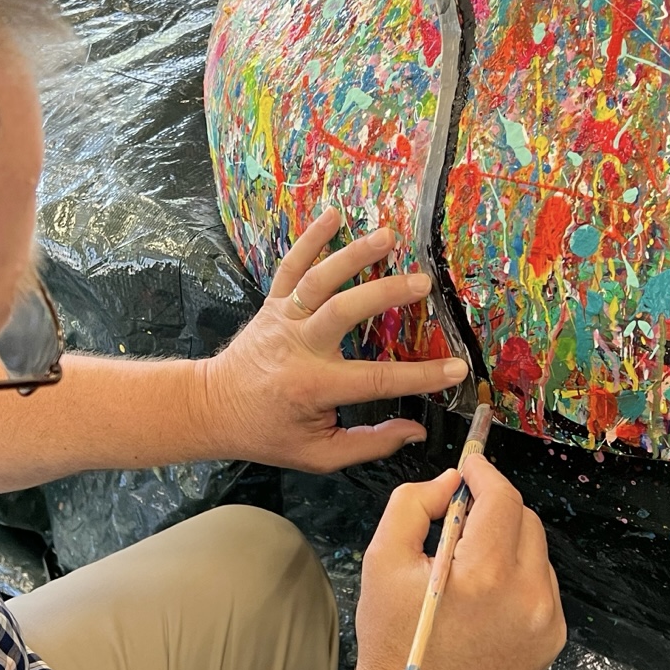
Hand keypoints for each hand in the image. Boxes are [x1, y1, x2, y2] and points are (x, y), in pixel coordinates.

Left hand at [202, 208, 469, 470]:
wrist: (212, 408)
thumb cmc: (269, 434)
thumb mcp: (319, 454)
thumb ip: (370, 443)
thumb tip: (416, 430)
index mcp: (314, 387)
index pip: (377, 380)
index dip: (420, 376)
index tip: (456, 368)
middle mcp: (298, 347)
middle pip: (345, 311)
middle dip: (385, 293)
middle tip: (422, 282)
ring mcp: (283, 319)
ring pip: (319, 280)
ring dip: (353, 255)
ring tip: (388, 236)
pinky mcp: (272, 304)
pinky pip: (290, 266)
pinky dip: (310, 239)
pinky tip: (334, 215)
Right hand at [348, 454, 565, 669]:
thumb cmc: (391, 642)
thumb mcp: (382, 562)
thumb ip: (413, 505)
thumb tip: (451, 484)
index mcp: (487, 573)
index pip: (502, 498)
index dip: (485, 474)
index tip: (469, 465)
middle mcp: (529, 595)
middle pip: (525, 520)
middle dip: (494, 508)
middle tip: (457, 519)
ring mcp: (547, 621)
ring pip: (536, 552)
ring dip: (507, 543)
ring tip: (467, 566)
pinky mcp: (552, 642)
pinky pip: (542, 587)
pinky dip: (517, 577)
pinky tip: (484, 598)